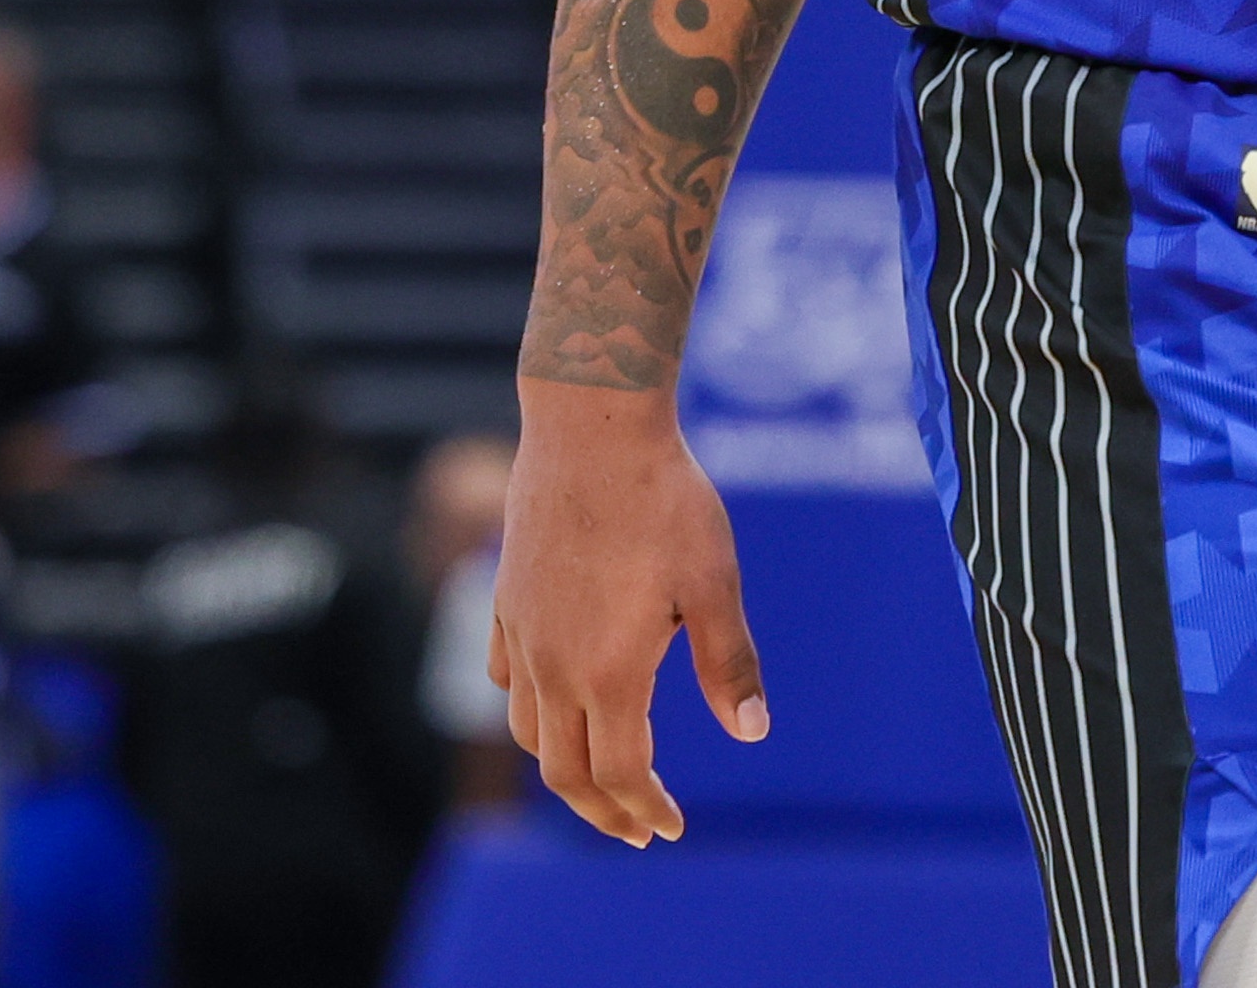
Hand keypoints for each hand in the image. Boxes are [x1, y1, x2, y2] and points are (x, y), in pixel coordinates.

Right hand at [489, 381, 767, 844]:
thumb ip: (729, 664)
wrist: (591, 427)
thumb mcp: (715, 583)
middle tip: (637, 829)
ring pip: (527, 729)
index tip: (672, 829)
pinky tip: (553, 698)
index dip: (646, 810)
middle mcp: (552, 665)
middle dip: (602, 811)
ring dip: (562, 767)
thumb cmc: (665, 502)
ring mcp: (521, 631)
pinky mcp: (506, 597)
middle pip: (563, 771)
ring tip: (597, 775)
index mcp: (607, 672)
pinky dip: (527, 707)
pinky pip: (506, 675)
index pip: (619, 774)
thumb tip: (751, 734)